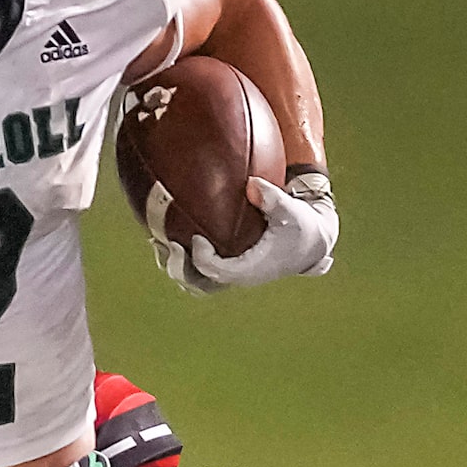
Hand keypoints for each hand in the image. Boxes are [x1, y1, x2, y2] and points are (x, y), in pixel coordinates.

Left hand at [175, 173, 337, 294]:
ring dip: (174, 265)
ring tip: (157, 241)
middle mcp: (235, 276)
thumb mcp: (292, 211)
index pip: (217, 271)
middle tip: (166, 245)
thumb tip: (252, 183)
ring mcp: (228, 273)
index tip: (194, 238)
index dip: (201, 258)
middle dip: (178, 267)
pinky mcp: (226, 265)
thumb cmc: (300, 227)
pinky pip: (197, 269)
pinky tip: (166, 232)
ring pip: (193, 280)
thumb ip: (273, 199)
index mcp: (250, 270)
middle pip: (197, 283)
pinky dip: (181, 257)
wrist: (309, 243)